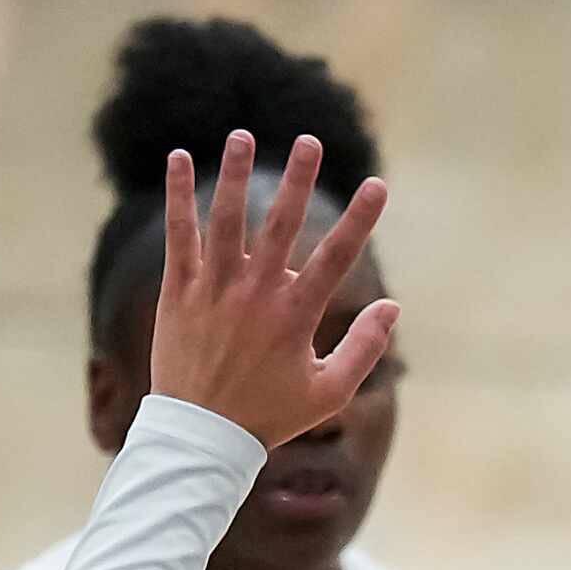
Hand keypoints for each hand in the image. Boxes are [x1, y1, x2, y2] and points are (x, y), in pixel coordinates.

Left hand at [151, 131, 395, 448]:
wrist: (202, 434)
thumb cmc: (271, 415)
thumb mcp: (330, 392)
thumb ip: (364, 348)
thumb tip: (392, 307)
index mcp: (296, 315)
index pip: (336, 257)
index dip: (361, 220)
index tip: (379, 186)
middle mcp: (255, 293)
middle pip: (281, 224)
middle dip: (299, 180)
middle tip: (311, 141)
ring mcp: (213, 289)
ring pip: (226, 219)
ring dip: (236, 174)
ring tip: (243, 135)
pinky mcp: (178, 291)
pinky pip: (179, 235)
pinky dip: (179, 197)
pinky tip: (178, 159)